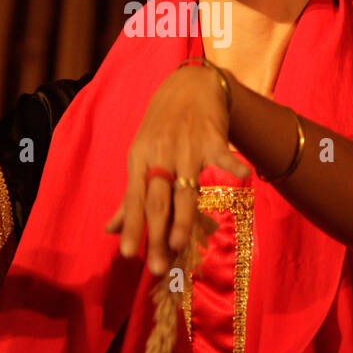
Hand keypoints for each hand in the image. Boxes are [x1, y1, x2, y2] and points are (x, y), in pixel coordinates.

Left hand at [104, 63, 250, 274]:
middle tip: (155, 267)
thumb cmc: (162, 126)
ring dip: (183, 218)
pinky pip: (222, 156)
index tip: (127, 255)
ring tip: (180, 244)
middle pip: (157, 200)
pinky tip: (241, 177)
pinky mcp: (213, 139)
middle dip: (156, 234)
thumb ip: (130, 195)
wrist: (190, 85)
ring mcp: (187, 147)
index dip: (131, 227)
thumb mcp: (141, 155)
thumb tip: (110, 229)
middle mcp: (161, 155)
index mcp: (140, 159)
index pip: (133, 199)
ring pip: (185, 188)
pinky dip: (232, 166)